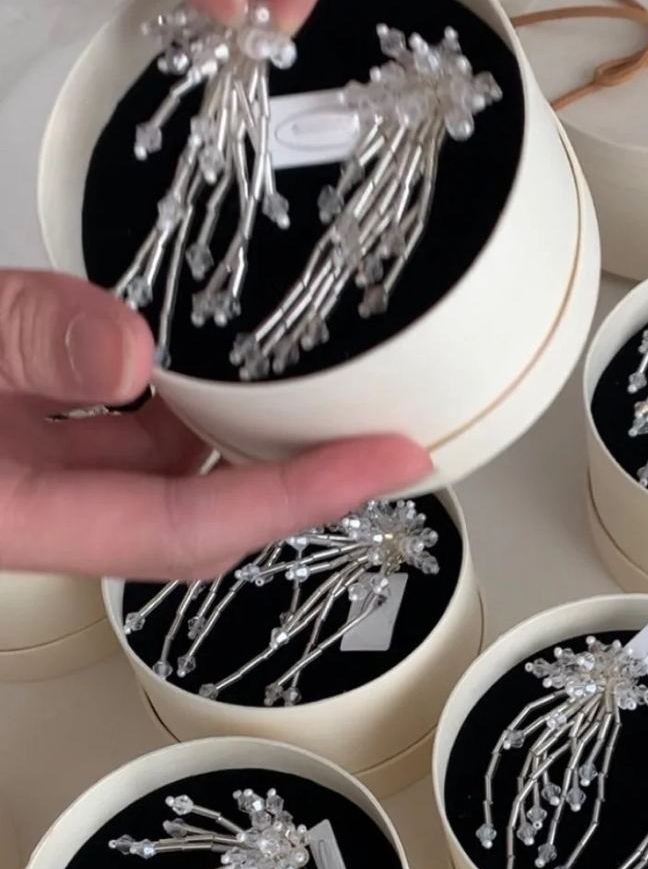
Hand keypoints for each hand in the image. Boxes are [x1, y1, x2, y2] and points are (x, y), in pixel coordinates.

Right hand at [0, 270, 431, 579]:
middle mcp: (42, 510)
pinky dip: (192, 400)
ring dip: (249, 432)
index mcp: (15, 517)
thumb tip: (133, 355)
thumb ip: (25, 339)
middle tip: (389, 431)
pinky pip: (137, 431)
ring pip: (173, 468)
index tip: (386, 460)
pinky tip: (224, 362)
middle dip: (300, 476)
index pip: (185, 528)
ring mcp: (41, 475)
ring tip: (328, 390)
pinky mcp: (38, 440)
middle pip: (200, 513)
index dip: (297, 499)